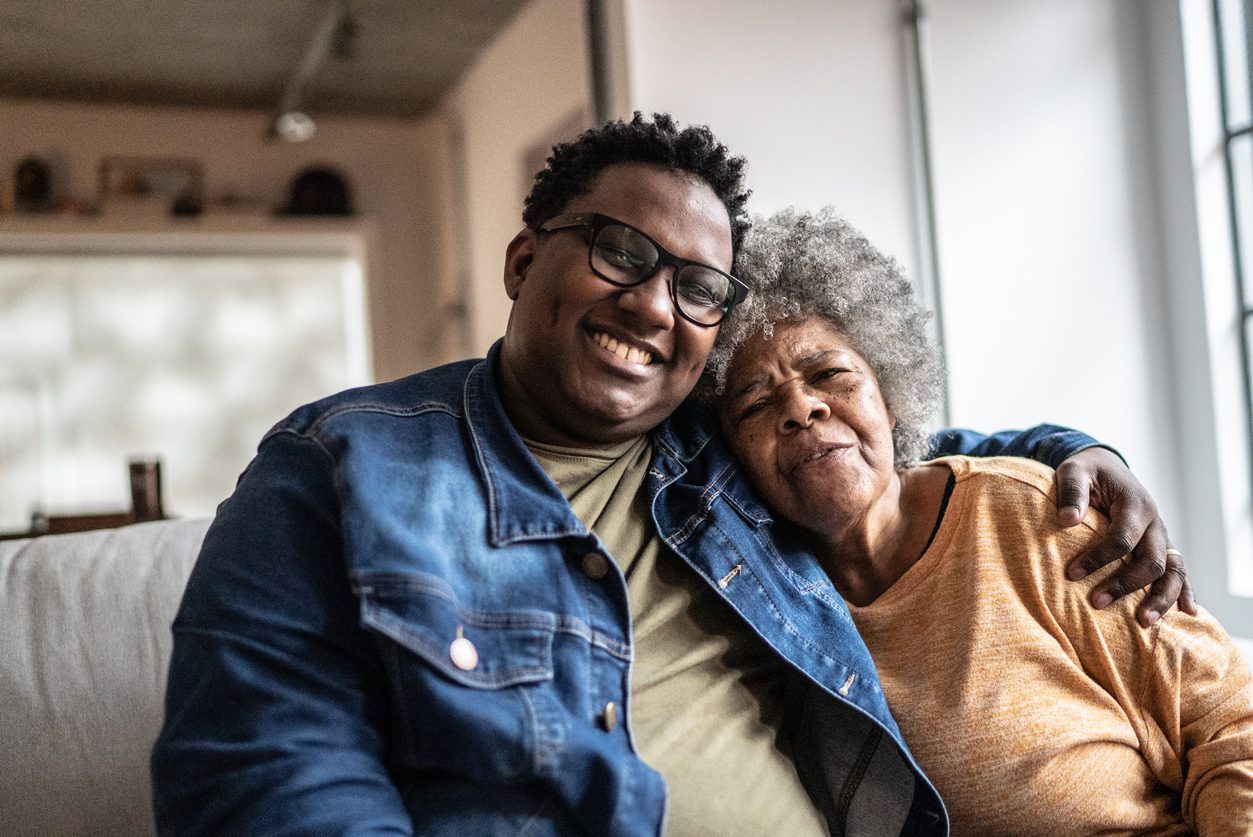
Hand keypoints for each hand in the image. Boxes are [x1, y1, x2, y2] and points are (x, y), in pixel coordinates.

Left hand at [1054, 446, 1196, 625]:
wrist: (1106, 466)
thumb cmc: (1087, 472)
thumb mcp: (1073, 472)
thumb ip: (1072, 493)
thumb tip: (1067, 520)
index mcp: (1135, 504)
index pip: (1122, 539)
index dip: (1098, 559)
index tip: (1071, 574)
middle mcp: (1155, 522)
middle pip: (1150, 561)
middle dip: (1125, 585)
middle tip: (1096, 603)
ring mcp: (1162, 536)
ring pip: (1173, 571)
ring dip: (1160, 598)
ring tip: (1144, 622)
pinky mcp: (1162, 546)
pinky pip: (1180, 570)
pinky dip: (1184, 591)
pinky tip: (1187, 612)